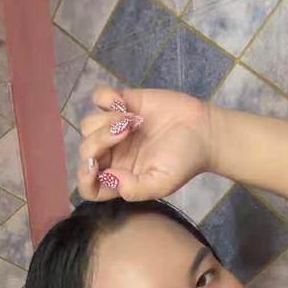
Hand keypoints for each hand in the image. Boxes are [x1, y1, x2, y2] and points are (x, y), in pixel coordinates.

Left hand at [76, 85, 217, 202]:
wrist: (203, 130)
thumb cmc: (184, 161)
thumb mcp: (162, 184)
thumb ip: (133, 189)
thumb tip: (108, 177)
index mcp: (118, 178)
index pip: (88, 185)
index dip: (84, 177)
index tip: (95, 164)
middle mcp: (112, 155)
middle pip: (85, 150)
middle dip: (99, 140)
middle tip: (126, 131)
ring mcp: (113, 129)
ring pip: (88, 124)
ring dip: (106, 120)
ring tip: (133, 120)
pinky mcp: (121, 104)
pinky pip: (99, 98)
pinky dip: (106, 98)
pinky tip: (125, 103)